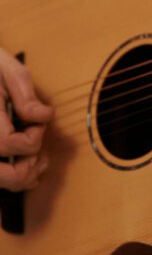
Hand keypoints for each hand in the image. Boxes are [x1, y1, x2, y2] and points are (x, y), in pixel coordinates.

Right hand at [0, 48, 52, 190]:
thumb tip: (43, 116)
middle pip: (8, 176)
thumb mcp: (10, 72)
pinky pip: (0, 178)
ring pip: (3, 182)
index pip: (14, 144)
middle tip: (36, 143)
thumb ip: (26, 97)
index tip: (37, 118)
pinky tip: (28, 162)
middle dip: (30, 163)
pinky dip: (15, 176)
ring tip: (37, 157)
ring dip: (24, 173)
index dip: (35, 134)